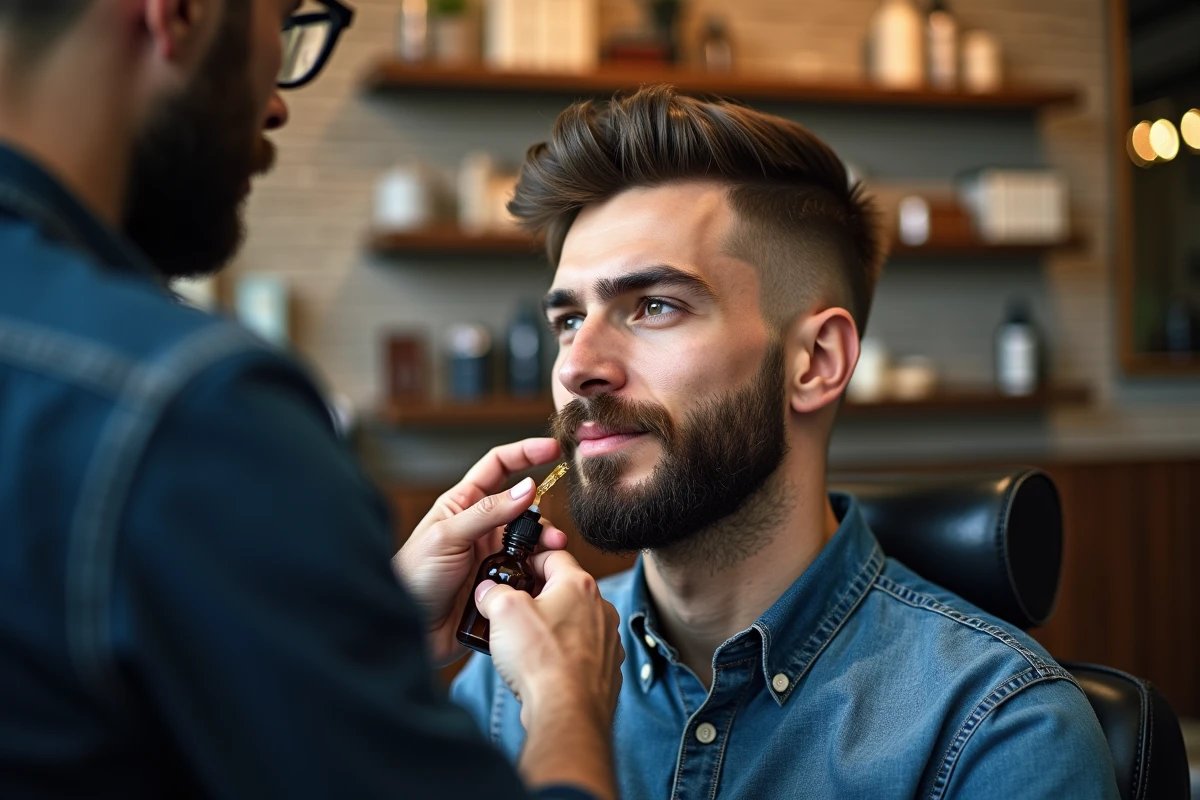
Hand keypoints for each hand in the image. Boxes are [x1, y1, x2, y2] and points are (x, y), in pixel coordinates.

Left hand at [392, 438, 568, 665]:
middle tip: (552, 532)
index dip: (525, 454)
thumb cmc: (412, 578)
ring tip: (552, 554)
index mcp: (463, 504)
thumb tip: (527, 487)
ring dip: (545, 545)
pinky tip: (542, 576)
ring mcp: (491, 555)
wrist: (406, 631)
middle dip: (543, 514)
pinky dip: (540, 571)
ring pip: (531, 541)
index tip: (553, 448)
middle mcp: (481, 527)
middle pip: (523, 507)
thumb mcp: (446, 536)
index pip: (499, 466)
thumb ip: (487, 512)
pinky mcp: (500, 583)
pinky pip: (529, 571)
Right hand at [476, 550, 623, 731]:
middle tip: (514, 610)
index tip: (515, 570)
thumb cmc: (541, 660)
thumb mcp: (504, 612)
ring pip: (575, 622)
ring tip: (527, 643)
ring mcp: (608, 640)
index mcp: (579, 585)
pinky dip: (565, 654)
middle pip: (565, 590)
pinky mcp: (607, 668)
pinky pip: (582, 652)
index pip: (554, 555)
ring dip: (553, 627)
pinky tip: (545, 667)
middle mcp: (601, 609)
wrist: (566, 712)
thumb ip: (494, 593)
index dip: (530, 560)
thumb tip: (489, 592)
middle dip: (539, 597)